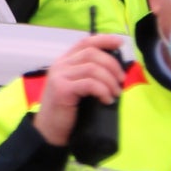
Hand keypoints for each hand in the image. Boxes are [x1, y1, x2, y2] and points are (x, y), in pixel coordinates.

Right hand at [32, 33, 127, 148]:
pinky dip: (103, 90)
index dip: (104, 40)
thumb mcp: (77, 87)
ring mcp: (59, 76)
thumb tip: (114, 68)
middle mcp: (60, 65)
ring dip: (110, 80)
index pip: (85, 42)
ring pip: (92, 68)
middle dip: (112, 65)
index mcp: (64, 61)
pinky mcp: (62, 90)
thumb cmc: (65, 110)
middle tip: (121, 80)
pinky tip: (106, 100)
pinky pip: (90, 84)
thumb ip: (88, 74)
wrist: (48, 131)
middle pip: (92, 53)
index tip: (120, 43)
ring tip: (116, 93)